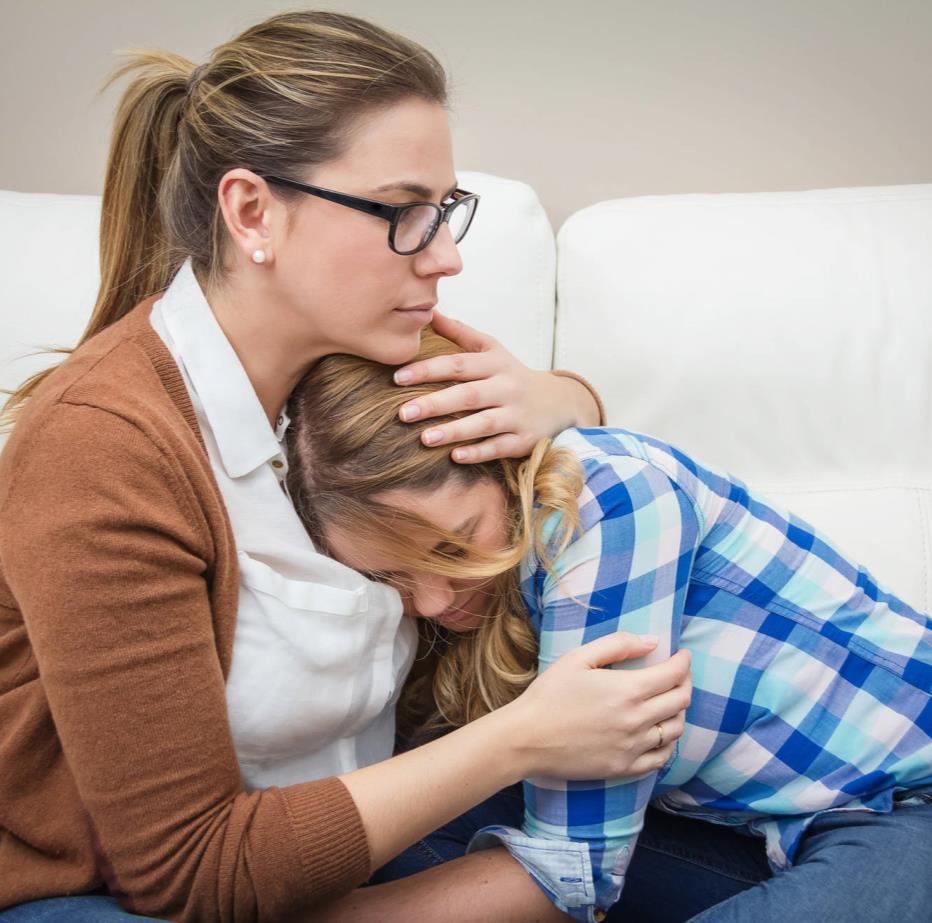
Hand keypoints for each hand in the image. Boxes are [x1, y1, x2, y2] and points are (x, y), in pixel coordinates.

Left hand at [393, 311, 596, 463]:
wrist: (559, 402)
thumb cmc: (512, 375)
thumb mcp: (492, 350)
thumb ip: (460, 333)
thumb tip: (429, 312)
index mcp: (495, 364)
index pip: (458, 364)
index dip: (428, 370)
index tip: (398, 377)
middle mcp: (507, 388)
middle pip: (468, 395)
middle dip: (435, 404)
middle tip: (402, 412)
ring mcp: (517, 415)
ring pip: (483, 423)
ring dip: (453, 431)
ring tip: (424, 438)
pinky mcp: (524, 439)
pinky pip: (499, 447)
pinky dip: (478, 452)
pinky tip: (455, 456)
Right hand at [503, 632, 691, 779]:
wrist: (527, 739)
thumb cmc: (549, 694)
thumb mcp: (579, 658)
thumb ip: (618, 645)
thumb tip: (652, 642)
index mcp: (627, 690)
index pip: (673, 674)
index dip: (683, 662)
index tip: (683, 654)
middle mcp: (636, 720)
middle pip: (680, 701)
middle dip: (685, 682)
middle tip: (679, 674)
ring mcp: (632, 747)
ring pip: (675, 730)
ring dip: (679, 712)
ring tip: (670, 702)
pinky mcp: (624, 768)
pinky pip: (661, 758)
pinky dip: (668, 743)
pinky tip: (660, 733)